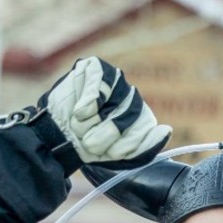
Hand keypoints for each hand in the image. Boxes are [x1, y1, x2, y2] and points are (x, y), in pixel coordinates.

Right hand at [37, 56, 170, 168]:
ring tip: (80, 123)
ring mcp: (116, 81)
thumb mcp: (116, 154)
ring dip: (90, 122)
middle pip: (126, 121)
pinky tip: (79, 111)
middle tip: (88, 139)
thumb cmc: (88, 144)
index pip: (144, 133)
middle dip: (102, 136)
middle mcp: (133, 97)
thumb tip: (166, 130)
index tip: (107, 152)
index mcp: (142, 118)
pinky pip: (98, 86)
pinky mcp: (96, 68)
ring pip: (112, 104)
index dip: (121, 146)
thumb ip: (144, 147)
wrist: (56, 135)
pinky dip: (86, 104)